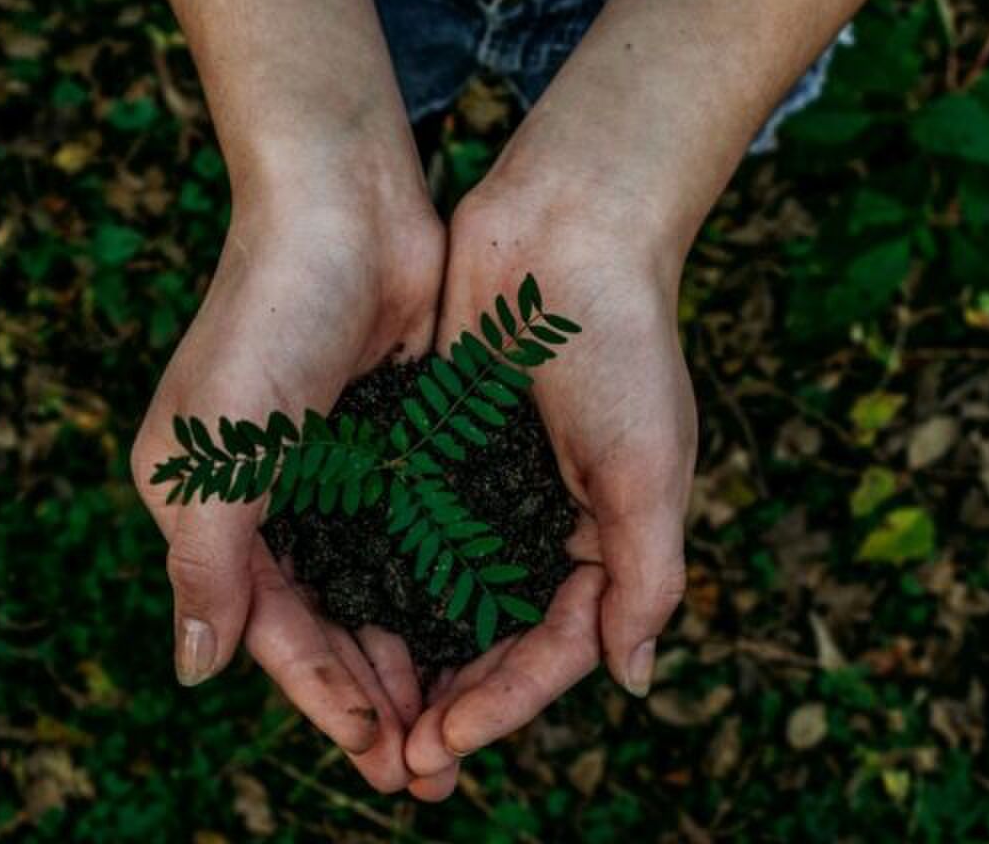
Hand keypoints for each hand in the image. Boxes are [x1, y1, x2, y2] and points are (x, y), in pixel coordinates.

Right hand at [130, 181, 443, 792]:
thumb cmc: (267, 319)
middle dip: (374, 698)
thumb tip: (195, 672)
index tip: (379, 757)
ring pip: (376, 592)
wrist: (344, 204)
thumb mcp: (218, 451)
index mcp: (210, 508)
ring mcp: (334, 474)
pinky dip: (440, 589)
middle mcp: (269, 501)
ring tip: (459, 724)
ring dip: (412, 657)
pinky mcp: (391, 445)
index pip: (270, 630)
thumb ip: (206, 565)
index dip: (323, 698)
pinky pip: (416, 538)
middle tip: (430, 770)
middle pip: (326, 625)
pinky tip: (478, 634)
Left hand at [403, 171, 697, 797]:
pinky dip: (379, 577)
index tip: (445, 744)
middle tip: (397, 762)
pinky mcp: (435, 449)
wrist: (567, 226)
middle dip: (449, 702)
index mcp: (603, 540)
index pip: (552, 649)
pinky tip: (338, 618)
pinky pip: (404, 531)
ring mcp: (485, 489)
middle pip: (491, 639)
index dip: (503, 704)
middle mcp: (541, 525)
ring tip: (363, 714)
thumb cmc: (623, 345)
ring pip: (440, 597)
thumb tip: (632, 680)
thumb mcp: (650, 469)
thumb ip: (646, 577)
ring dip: (407, 657)